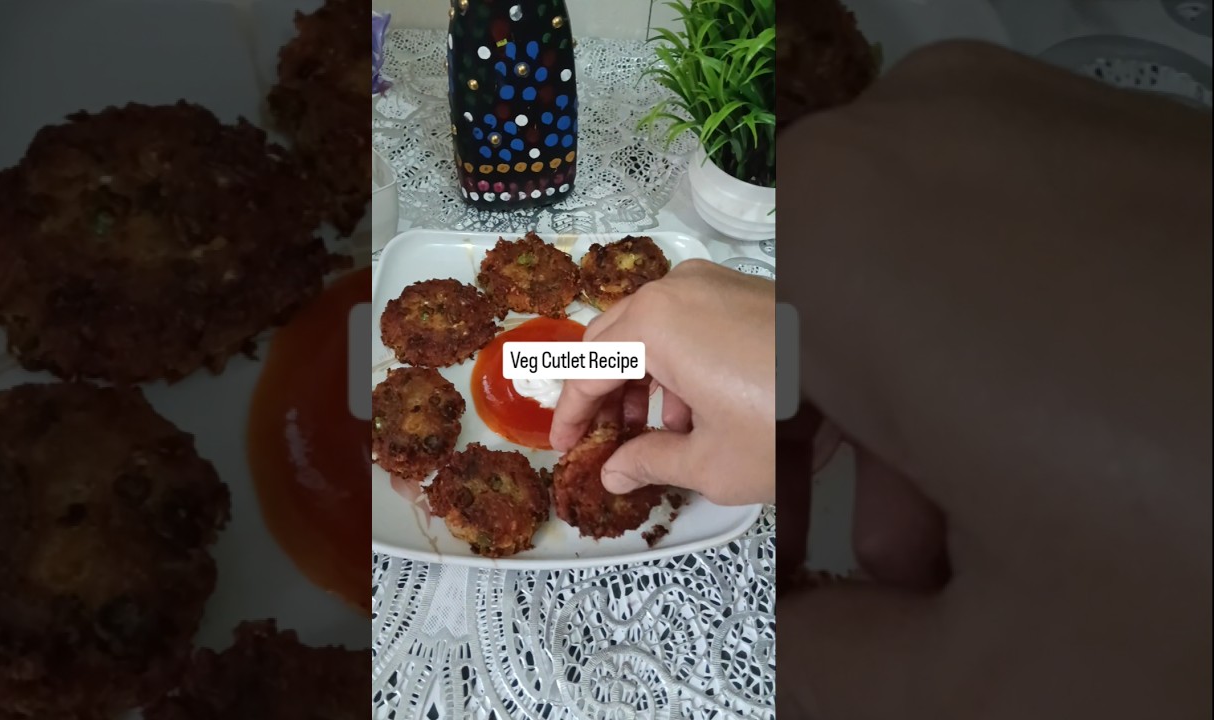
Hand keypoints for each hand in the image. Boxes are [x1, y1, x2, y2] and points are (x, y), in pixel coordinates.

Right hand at [549, 259, 775, 504]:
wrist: (873, 384)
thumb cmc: (788, 422)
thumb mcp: (709, 461)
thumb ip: (648, 462)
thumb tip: (614, 471)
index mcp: (654, 323)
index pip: (587, 369)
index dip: (569, 414)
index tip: (565, 445)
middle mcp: (677, 288)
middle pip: (612, 339)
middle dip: (602, 392)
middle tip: (602, 439)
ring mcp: (712, 282)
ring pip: (649, 328)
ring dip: (641, 378)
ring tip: (660, 432)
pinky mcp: (742, 288)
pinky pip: (686, 320)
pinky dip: (675, 360)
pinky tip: (697, 408)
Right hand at [777, 42, 1210, 718]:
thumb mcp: (997, 682)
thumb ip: (824, 685)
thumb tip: (778, 665)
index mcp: (843, 238)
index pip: (692, 359)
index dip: (731, 487)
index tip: (786, 570)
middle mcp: (925, 136)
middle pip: (799, 323)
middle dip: (840, 465)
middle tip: (921, 575)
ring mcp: (1035, 117)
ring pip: (899, 286)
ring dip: (928, 425)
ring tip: (1018, 542)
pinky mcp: (1122, 134)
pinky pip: (999, 245)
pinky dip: (1009, 357)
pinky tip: (1093, 456)